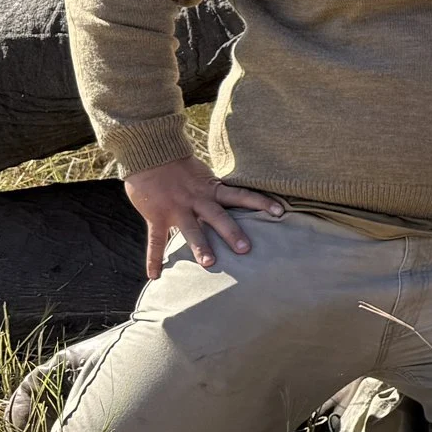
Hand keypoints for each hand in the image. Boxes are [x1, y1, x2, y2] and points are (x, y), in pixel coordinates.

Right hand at [123, 157, 285, 277]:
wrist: (151, 154)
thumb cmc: (180, 167)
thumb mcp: (204, 176)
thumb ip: (218, 191)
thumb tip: (239, 202)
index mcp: (212, 189)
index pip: (241, 195)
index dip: (261, 203)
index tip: (280, 212)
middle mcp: (198, 200)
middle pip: (219, 217)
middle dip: (232, 232)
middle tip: (246, 249)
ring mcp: (177, 209)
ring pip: (191, 230)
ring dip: (200, 247)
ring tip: (209, 264)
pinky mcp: (157, 217)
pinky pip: (156, 241)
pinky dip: (154, 259)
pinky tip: (155, 276)